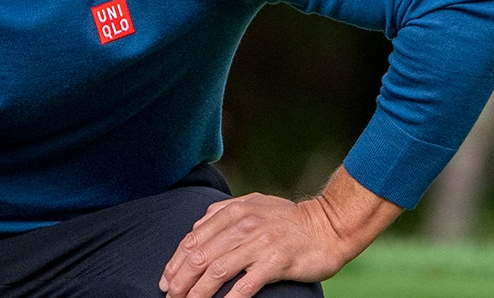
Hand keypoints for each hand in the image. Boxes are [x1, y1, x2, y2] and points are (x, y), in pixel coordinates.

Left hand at [159, 166, 401, 296]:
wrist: (328, 226)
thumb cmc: (289, 219)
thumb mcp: (253, 204)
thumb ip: (223, 212)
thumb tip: (197, 226)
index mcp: (234, 211)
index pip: (193, 239)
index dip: (175, 261)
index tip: (165, 279)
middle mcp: (243, 225)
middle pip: (200, 256)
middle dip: (180, 280)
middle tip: (169, 296)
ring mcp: (259, 243)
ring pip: (217, 271)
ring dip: (197, 292)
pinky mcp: (275, 262)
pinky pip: (245, 284)